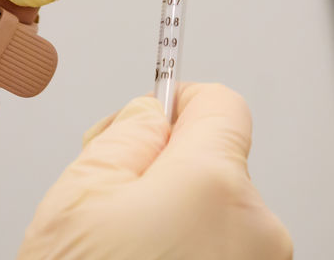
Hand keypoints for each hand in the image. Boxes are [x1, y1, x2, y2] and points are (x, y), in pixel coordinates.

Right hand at [18, 85, 291, 259]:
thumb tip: (150, 113)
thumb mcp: (76, 199)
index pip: (222, 105)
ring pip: (220, 220)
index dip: (180, 104)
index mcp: (215, 185)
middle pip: (219, 166)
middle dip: (169, 176)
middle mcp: (258, 229)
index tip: (152, 119)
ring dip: (180, 227)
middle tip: (112, 209)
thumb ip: (124, 135)